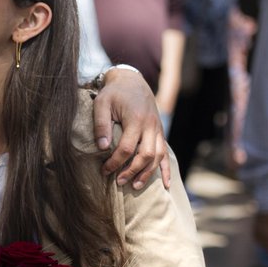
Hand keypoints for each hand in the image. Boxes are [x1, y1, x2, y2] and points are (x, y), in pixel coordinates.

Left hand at [93, 69, 171, 189]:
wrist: (131, 80)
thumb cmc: (114, 93)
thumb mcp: (102, 104)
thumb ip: (101, 125)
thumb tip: (102, 148)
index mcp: (136, 119)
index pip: (127, 148)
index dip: (115, 162)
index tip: (104, 170)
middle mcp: (150, 125)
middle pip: (145, 155)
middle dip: (132, 171)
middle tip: (119, 182)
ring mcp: (157, 129)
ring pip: (157, 156)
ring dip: (147, 173)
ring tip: (135, 186)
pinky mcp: (160, 132)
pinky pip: (166, 153)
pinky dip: (166, 169)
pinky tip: (166, 184)